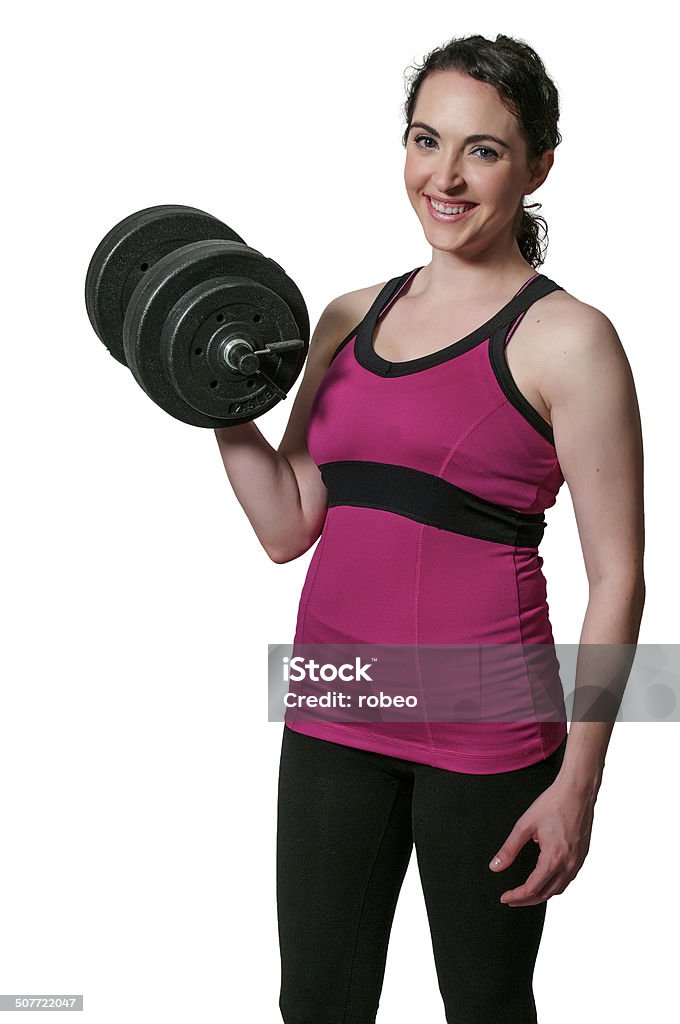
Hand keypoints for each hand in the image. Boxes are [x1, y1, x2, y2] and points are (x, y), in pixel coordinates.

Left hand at [488, 776, 595, 906]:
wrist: (577, 791)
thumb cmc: (552, 804)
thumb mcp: (525, 825)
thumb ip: (509, 848)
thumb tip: (495, 866)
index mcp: (553, 859)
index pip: (532, 889)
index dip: (516, 896)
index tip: (504, 897)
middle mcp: (569, 865)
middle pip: (546, 894)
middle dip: (527, 900)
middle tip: (511, 899)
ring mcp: (578, 862)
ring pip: (559, 889)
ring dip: (541, 895)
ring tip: (525, 894)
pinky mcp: (582, 856)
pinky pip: (568, 879)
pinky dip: (555, 886)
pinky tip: (545, 880)